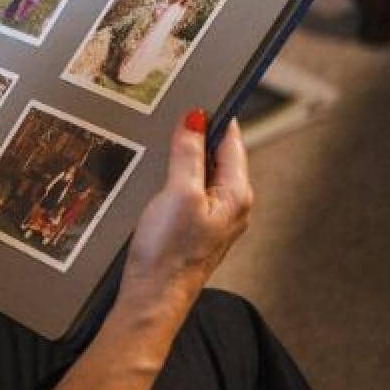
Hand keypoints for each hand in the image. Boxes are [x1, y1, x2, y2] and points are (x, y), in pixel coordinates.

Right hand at [121, 114, 252, 315]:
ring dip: (184, 157)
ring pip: (202, 173)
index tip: (198, 93)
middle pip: (218, 156)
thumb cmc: (169, 250)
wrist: (152, 296)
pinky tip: (157, 176)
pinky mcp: (195, 227)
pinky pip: (191, 190)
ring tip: (161, 142)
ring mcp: (215, 218)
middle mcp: (233, 205)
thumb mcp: (178, 192)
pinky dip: (177, 177)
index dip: (215, 117)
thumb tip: (195, 118)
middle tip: (172, 114)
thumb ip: (188, 153)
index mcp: (237, 193)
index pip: (232, 142)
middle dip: (197, 135)